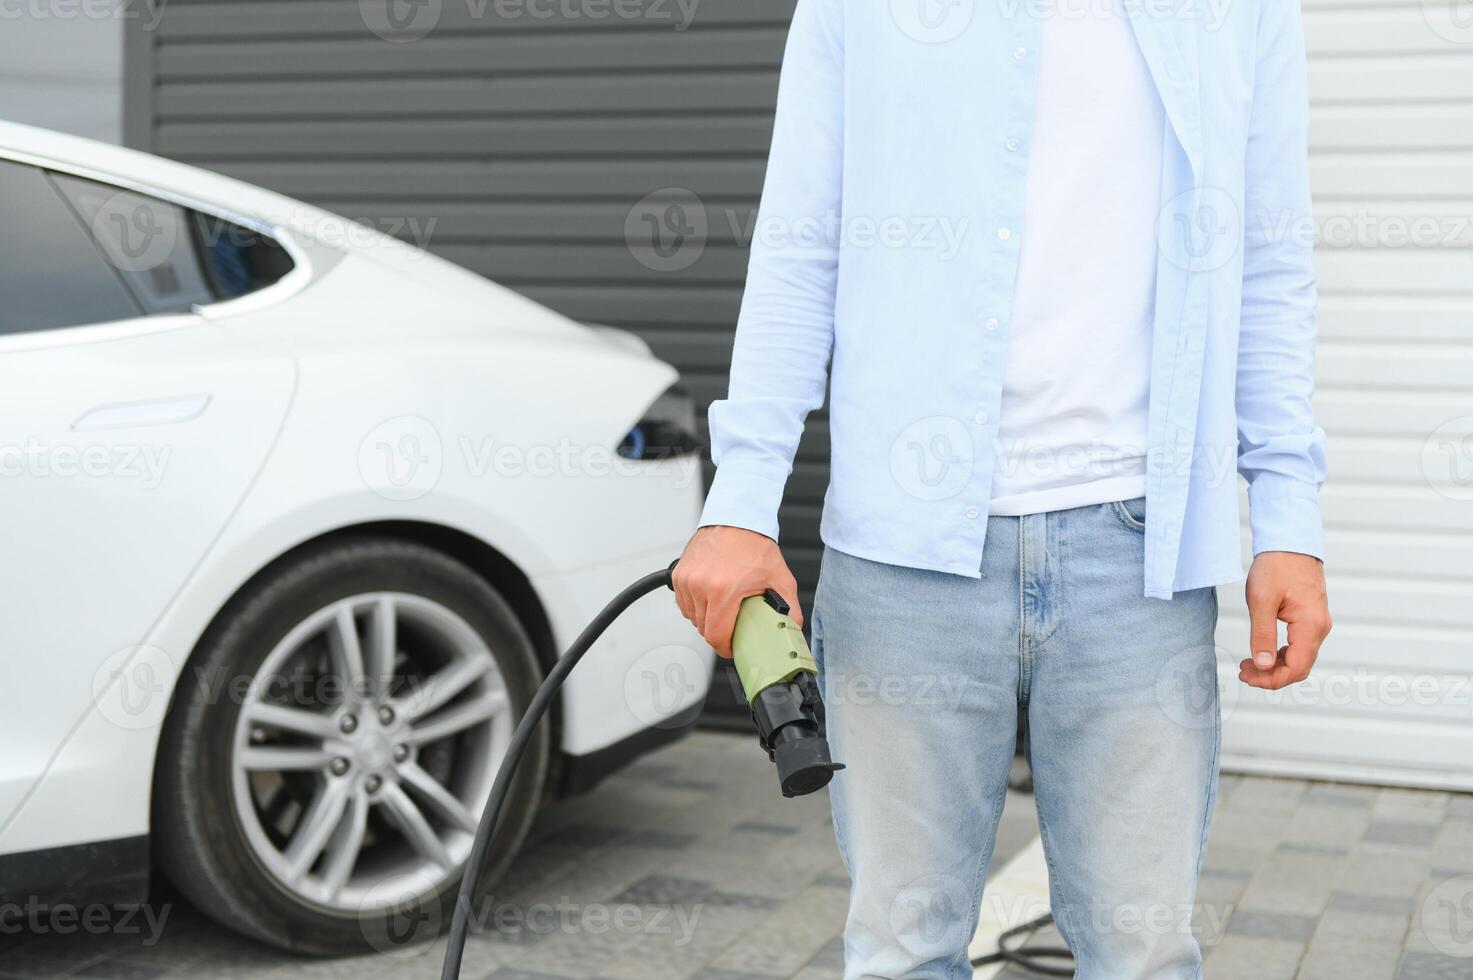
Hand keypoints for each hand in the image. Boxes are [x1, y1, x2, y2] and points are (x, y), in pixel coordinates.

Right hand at [672, 525, 801, 658]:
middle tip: (733, 625)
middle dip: (719, 632)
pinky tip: (710, 598)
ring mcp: (687, 579)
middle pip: (703, 628)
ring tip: (723, 608)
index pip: (715, 635)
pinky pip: (683, 602)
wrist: (737, 519)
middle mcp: (700, 584)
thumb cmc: (754, 545)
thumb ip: (790, 608)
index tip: (733, 647)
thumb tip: (793, 628)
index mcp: (723, 590)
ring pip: (692, 617)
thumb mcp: (780, 578)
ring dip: (706, 619)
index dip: (725, 647)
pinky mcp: (679, 573)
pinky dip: (695, 605)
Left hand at [1240, 552, 1330, 689]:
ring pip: (1299, 657)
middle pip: (1299, 667)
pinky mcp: (1310, 618)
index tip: (1247, 676)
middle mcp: (1319, 628)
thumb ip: (1262, 634)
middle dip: (1271, 675)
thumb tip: (1263, 665)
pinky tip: (1262, 651)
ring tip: (1248, 663)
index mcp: (1311, 626)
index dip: (1272, 679)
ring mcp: (1317, 623)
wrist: (1290, 542)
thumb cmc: (1276, 566)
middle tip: (1243, 671)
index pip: (1297, 668)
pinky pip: (1299, 645)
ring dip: (1275, 665)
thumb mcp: (1261, 600)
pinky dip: (1281, 653)